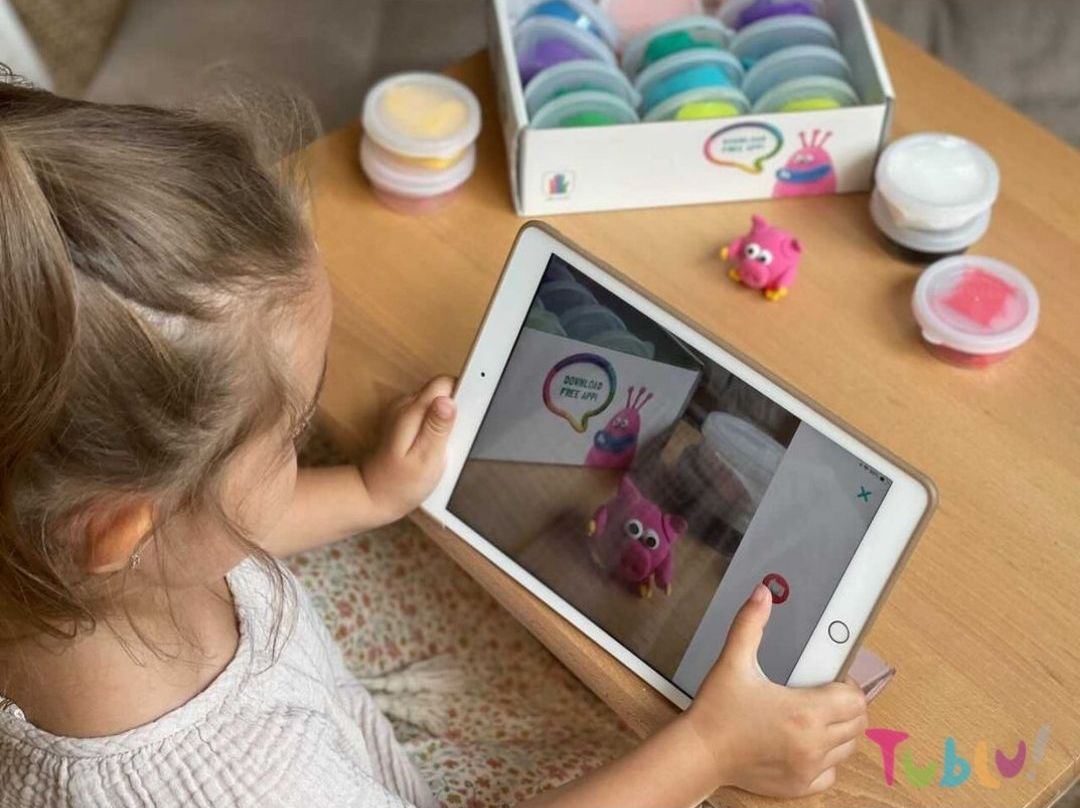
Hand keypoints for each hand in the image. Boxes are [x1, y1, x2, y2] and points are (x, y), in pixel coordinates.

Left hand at [361, 376, 455, 521]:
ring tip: (444, 448)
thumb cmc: (399, 484)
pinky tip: (435, 449)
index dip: (463, 394)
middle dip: (456, 412)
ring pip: (436, 404)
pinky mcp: (403, 423)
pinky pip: (428, 416)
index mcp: (412, 412)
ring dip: (447, 422)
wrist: (372, 497)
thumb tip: (449, 400)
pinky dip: (436, 430)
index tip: (470, 414)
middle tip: (455, 440)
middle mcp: (404, 407)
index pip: (444, 383)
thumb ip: (438, 427)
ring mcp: (402, 414)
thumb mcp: (426, 458)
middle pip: (441, 392)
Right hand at [682, 584, 867, 797]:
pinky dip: (826, 759)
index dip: (848, 686)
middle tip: (824, 695)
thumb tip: (763, 594)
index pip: (855, 700)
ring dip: (839, 731)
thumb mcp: (733, 662)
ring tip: (814, 717)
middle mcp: (812, 743)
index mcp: (803, 711)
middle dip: (847, 707)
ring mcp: (808, 768)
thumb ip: (750, 624)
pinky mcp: (800, 785)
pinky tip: (804, 744)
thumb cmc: (716, 711)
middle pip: (858, 724)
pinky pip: (831, 773)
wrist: (699, 753)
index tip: (831, 679)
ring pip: (848, 748)